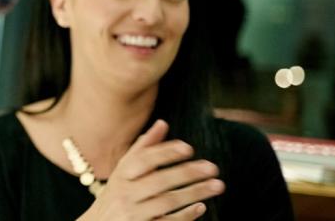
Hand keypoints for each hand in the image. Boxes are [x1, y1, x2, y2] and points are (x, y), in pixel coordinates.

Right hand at [77, 120, 224, 220]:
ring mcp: (132, 214)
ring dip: (195, 193)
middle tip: (213, 168)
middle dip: (187, 173)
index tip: (188, 148)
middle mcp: (124, 194)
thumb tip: (162, 123)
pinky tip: (200, 207)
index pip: (142, 160)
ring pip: (167, 202)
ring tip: (217, 185)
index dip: (164, 153)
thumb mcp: (123, 173)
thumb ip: (143, 149)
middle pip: (158, 181)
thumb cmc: (117, 196)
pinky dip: (186, 215)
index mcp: (121, 176)